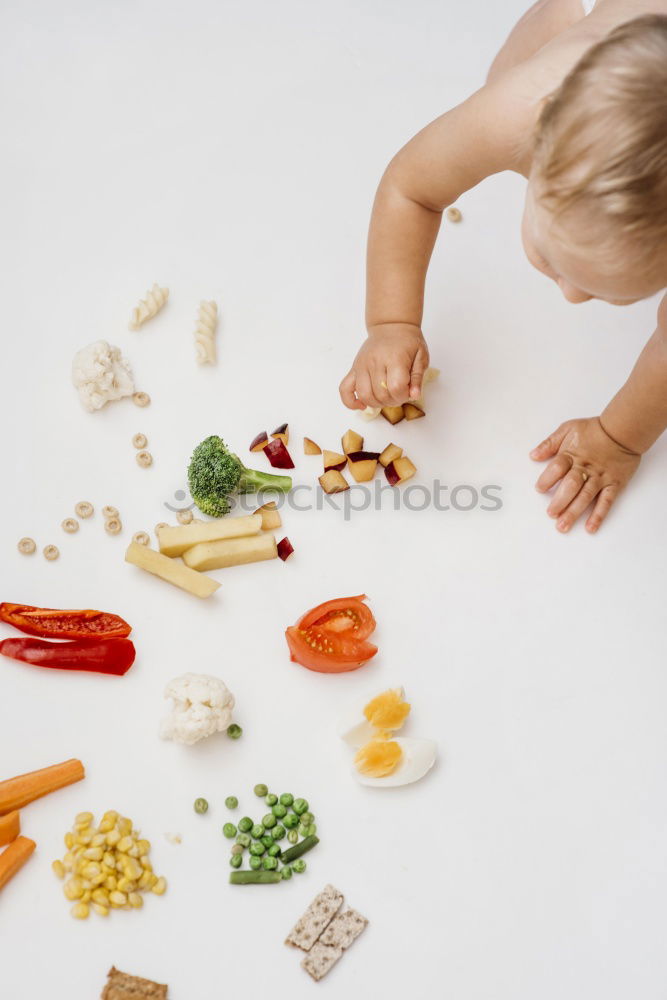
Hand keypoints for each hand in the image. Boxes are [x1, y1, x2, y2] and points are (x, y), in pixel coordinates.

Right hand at [339, 323, 429, 408]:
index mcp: (394, 358)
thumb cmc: (408, 342)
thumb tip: (414, 396)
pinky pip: (344, 389)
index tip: (408, 391)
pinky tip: (361, 405)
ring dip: (376, 403)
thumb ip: (418, 378)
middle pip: (380, 394)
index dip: (403, 396)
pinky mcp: (354, 368)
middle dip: (392, 401)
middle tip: (399, 394)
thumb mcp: (421, 357)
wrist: (391, 326)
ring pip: (364, 395)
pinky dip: (350, 401)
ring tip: (385, 398)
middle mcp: (375, 362)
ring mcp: (362, 365)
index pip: (395, 388)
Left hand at [530, 417, 640, 533]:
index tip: (539, 489)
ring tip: (563, 526)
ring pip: (586, 497)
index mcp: (572, 455)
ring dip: (574, 512)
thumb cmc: (594, 430)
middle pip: (571, 486)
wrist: (622, 430)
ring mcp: (600, 477)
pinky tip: (590, 527)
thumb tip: (533, 455)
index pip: (557, 468)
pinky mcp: (614, 484)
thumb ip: (549, 443)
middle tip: (551, 514)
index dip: (547, 479)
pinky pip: (606, 501)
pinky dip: (599, 515)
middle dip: (560, 501)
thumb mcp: (568, 429)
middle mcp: (586, 468)